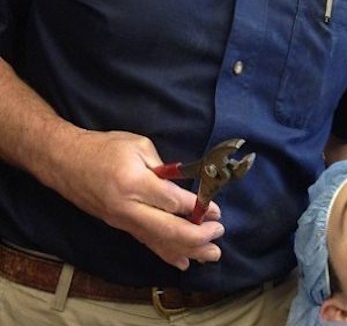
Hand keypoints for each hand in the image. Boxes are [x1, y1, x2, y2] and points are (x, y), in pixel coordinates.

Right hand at [41, 129, 224, 270]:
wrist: (66, 162)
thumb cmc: (105, 148)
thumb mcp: (139, 146)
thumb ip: (163, 168)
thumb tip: (182, 187)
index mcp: (135, 183)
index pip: (172, 202)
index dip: (197, 208)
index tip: (215, 210)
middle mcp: (128, 208)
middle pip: (168, 230)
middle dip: (197, 235)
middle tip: (219, 232)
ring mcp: (122, 221)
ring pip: (159, 242)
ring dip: (188, 250)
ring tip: (212, 254)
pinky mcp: (119, 226)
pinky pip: (146, 242)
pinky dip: (167, 253)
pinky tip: (184, 261)